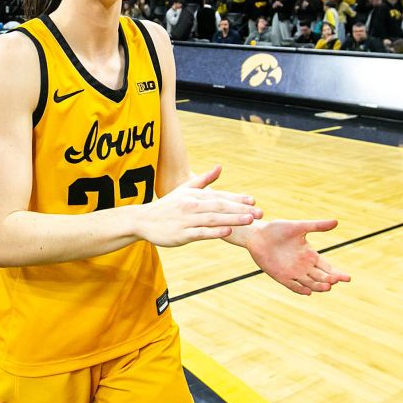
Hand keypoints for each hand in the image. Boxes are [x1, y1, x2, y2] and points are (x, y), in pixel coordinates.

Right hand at [135, 165, 262, 246]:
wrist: (143, 220)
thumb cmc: (167, 206)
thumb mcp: (184, 190)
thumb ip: (204, 180)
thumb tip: (220, 167)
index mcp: (194, 195)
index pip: (219, 196)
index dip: (237, 198)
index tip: (253, 201)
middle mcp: (191, 206)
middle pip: (219, 206)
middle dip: (240, 209)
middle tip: (259, 213)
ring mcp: (186, 220)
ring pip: (213, 219)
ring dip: (232, 219)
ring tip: (249, 220)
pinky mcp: (181, 234)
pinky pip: (200, 232)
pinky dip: (214, 231)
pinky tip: (227, 231)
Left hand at [245, 219, 349, 293]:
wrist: (257, 235)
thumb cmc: (277, 229)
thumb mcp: (298, 226)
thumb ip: (316, 226)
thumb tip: (336, 221)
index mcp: (310, 255)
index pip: (328, 267)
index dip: (337, 273)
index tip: (347, 278)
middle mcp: (304, 266)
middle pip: (321, 277)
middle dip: (329, 280)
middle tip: (336, 280)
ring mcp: (293, 272)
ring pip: (309, 283)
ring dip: (318, 286)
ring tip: (327, 287)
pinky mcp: (281, 276)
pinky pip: (293, 286)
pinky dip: (300, 289)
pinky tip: (308, 292)